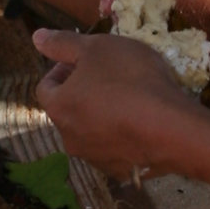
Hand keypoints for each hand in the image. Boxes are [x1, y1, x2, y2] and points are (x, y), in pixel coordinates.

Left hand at [31, 26, 209, 180]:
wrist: (173, 128)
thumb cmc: (131, 80)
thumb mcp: (97, 48)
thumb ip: (62, 43)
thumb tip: (36, 38)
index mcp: (58, 107)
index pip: (46, 87)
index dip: (62, 69)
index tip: (84, 61)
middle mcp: (69, 138)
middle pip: (67, 110)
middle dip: (81, 92)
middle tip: (108, 77)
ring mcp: (93, 158)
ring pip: (89, 131)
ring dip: (100, 115)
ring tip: (128, 100)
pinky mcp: (118, 170)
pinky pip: (113, 148)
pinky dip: (119, 134)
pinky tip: (140, 122)